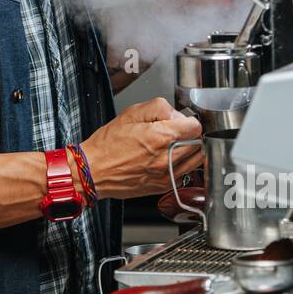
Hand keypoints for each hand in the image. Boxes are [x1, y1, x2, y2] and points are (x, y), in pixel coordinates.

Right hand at [83, 97, 202, 198]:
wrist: (93, 171)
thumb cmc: (108, 144)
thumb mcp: (131, 113)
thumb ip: (159, 107)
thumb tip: (177, 115)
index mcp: (161, 137)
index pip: (195, 127)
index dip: (188, 120)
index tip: (180, 121)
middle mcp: (167, 158)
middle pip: (199, 143)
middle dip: (190, 135)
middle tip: (176, 132)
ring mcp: (166, 174)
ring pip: (196, 161)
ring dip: (190, 150)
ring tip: (175, 145)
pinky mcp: (163, 186)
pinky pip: (185, 174)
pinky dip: (182, 165)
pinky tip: (167, 159)